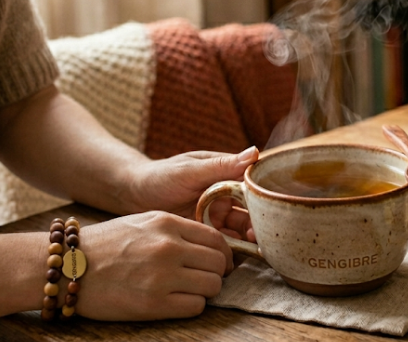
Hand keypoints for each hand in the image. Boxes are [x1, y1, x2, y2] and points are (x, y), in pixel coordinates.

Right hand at [75, 211, 231, 319]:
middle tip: (205, 279)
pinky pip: (196, 306)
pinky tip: (177, 301)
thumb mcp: (144, 223)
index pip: (216, 239)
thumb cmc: (105, 245)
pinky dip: (192, 305)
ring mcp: (163, 276)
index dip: (223, 254)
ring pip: (213, 286)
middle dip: (217, 273)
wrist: (67, 267)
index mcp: (167, 224)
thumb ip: (178, 230)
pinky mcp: (154, 304)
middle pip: (219, 263)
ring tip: (188, 290)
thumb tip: (211, 245)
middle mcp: (169, 247)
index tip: (220, 263)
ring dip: (205, 291)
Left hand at [129, 147, 258, 241]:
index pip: (253, 183)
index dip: (266, 194)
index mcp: (226, 173)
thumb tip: (254, 152)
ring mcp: (217, 213)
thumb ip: (221, 165)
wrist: (133, 196)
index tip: (274, 206)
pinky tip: (236, 254)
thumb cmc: (161, 175)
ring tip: (254, 244)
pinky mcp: (207, 231)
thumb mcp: (190, 169)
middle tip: (261, 232)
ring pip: (242, 225)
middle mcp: (226, 194)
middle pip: (252, 208)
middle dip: (260, 220)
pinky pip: (226, 240)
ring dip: (250, 235)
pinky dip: (233, 247)